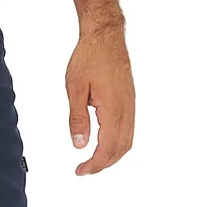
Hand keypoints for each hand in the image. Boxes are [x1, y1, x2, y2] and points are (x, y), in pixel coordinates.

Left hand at [66, 25, 134, 174]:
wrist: (105, 36)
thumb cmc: (89, 58)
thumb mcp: (75, 89)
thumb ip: (77, 119)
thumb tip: (79, 145)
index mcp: (113, 108)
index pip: (107, 147)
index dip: (94, 164)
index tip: (80, 171)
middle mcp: (126, 109)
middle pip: (121, 148)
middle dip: (103, 164)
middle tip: (84, 170)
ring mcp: (131, 104)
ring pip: (127, 140)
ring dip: (112, 156)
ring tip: (93, 162)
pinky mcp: (130, 100)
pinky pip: (128, 129)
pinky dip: (117, 144)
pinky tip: (104, 145)